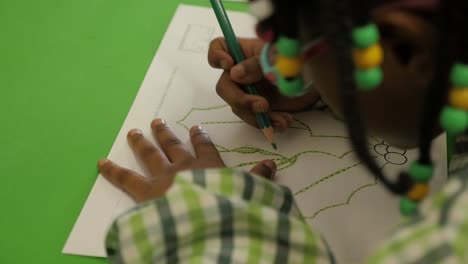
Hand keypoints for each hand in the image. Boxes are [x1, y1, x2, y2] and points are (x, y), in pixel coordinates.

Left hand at [98, 118, 277, 201]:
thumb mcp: (247, 194)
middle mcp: (185, 166)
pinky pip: (125, 178)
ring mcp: (163, 177)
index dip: (201, 137)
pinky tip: (100, 162)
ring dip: (142, 142)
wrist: (203, 224)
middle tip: (158, 120)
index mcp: (209, 166)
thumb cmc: (226, 209)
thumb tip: (272, 164)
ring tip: (134, 130)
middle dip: (166, 132)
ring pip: (151, 154)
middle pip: (173, 145)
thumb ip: (257, 179)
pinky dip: (112, 170)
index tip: (197, 129)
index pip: (205, 147)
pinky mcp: (145, 192)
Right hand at [208, 37, 319, 131]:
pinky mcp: (259, 108)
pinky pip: (254, 119)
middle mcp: (242, 72)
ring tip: (283, 120)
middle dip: (241, 100)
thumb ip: (257, 64)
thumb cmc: (300, 60)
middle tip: (263, 106)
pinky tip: (285, 122)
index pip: (219, 48)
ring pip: (240, 108)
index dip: (217, 56)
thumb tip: (234, 73)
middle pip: (225, 87)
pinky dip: (268, 124)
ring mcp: (249, 91)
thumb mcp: (280, 57)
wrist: (320, 83)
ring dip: (259, 117)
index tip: (229, 65)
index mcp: (244, 51)